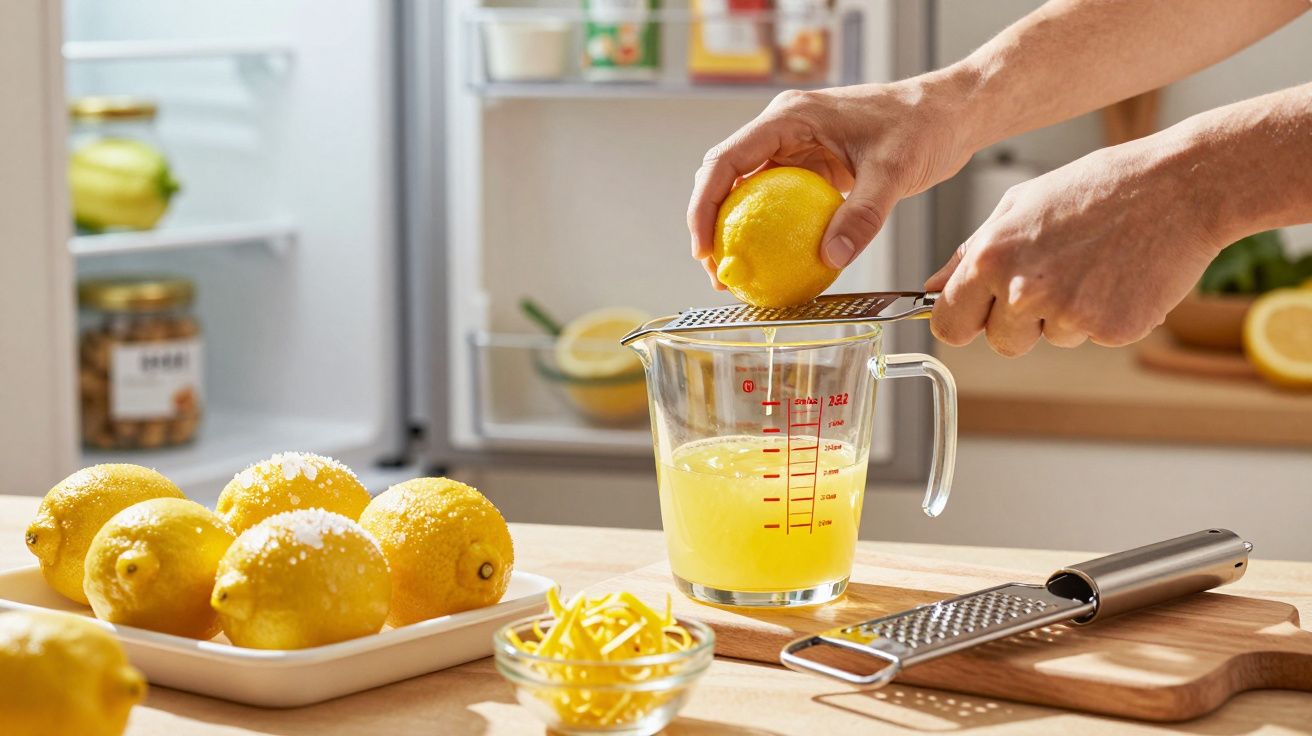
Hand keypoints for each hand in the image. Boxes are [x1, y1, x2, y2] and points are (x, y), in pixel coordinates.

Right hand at [687, 79, 974, 288]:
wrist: (950, 113)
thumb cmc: (924, 124)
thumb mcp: (894, 171)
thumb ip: (862, 215)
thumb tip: (829, 257)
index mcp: (790, 117)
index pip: (727, 160)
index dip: (705, 205)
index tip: (705, 247)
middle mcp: (784, 130)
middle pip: (726, 178)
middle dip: (712, 225)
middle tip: (719, 272)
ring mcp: (796, 148)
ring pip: (748, 192)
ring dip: (737, 232)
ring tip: (738, 274)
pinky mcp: (812, 167)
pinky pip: (779, 202)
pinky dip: (771, 233)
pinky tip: (776, 264)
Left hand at [925, 136, 1224, 355]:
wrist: (1180, 186)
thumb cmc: (1098, 188)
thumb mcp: (1018, 207)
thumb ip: (968, 255)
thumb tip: (932, 289)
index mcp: (992, 258)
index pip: (948, 326)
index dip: (963, 321)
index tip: (978, 313)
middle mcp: (1025, 291)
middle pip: (999, 343)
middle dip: (1018, 322)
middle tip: (1054, 275)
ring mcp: (1070, 315)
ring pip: (1048, 340)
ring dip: (1064, 316)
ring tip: (1092, 265)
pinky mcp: (1112, 330)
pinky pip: (1090, 338)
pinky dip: (1103, 316)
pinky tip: (1119, 276)